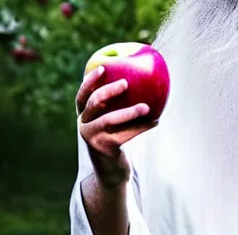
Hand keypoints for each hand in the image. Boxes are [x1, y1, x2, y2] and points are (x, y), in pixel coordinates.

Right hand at [76, 65, 158, 187]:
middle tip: (126, 83)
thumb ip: (118, 102)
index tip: (103, 67)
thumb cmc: (116, 136)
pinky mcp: (104, 149)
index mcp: (85, 115)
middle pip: (93, 103)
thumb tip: (141, 75)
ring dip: (129, 112)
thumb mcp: (111, 120)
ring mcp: (92, 138)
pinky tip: (156, 121)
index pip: (82, 95)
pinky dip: (141, 127)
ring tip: (147, 106)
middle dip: (108, 90)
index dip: (89, 81)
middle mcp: (84, 125)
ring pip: (109, 120)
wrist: (111, 170)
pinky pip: (125, 134)